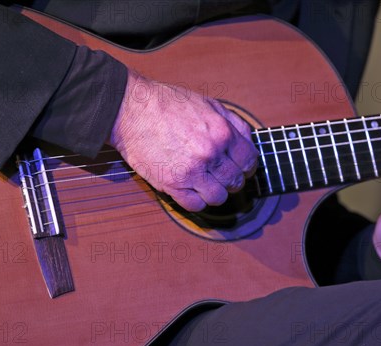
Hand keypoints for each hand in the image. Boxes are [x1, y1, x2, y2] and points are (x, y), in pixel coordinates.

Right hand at [109, 70, 258, 210]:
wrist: (131, 110)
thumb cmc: (167, 103)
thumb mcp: (208, 104)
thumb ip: (232, 123)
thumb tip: (248, 141)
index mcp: (222, 133)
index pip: (249, 161)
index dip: (247, 167)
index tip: (240, 168)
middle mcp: (210, 154)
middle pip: (235, 181)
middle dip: (232, 181)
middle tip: (221, 176)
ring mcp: (191, 171)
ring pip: (218, 197)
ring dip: (215, 193)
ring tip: (206, 185)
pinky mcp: (172, 184)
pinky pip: (195, 205)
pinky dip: (197, 201)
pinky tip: (191, 190)